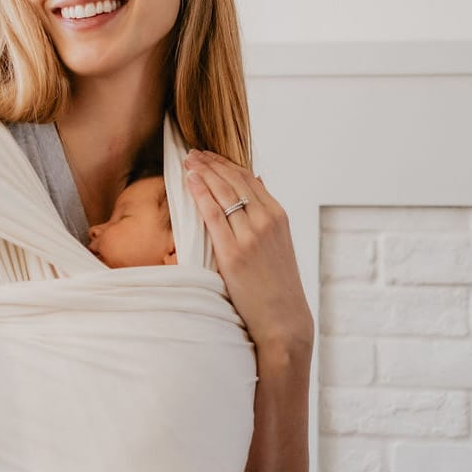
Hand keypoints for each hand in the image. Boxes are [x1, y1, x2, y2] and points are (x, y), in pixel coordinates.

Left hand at [184, 151, 313, 351]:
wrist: (283, 319)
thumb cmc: (277, 285)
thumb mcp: (279, 244)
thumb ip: (266, 215)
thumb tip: (256, 184)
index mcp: (278, 216)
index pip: (248, 179)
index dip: (226, 164)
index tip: (209, 156)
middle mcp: (267, 220)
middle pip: (234, 180)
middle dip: (211, 163)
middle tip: (192, 152)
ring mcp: (251, 235)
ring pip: (223, 192)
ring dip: (203, 172)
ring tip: (187, 160)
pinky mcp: (234, 252)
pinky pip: (213, 214)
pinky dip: (200, 193)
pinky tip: (189, 180)